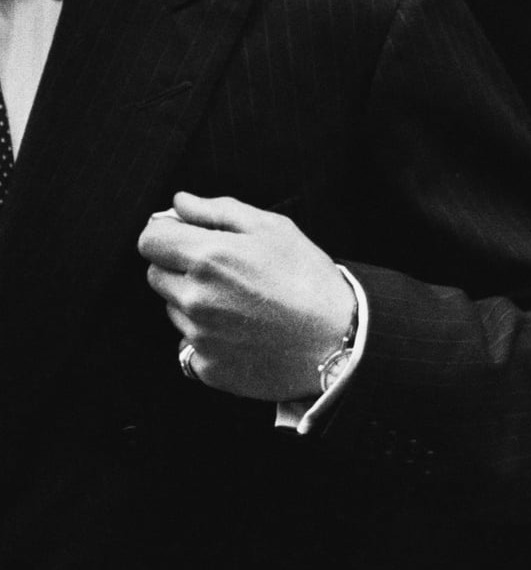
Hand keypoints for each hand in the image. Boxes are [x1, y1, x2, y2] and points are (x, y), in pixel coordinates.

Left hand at [138, 192, 354, 400]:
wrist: (342, 342)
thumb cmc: (312, 281)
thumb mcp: (275, 229)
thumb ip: (219, 211)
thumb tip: (180, 203)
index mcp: (208, 257)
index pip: (149, 239)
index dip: (167, 235)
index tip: (187, 239)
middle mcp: (195, 298)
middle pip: (156, 275)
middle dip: (181, 269)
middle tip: (227, 274)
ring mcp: (199, 337)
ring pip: (175, 311)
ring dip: (196, 304)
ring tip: (243, 306)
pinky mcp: (209, 367)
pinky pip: (191, 347)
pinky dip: (211, 339)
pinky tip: (246, 334)